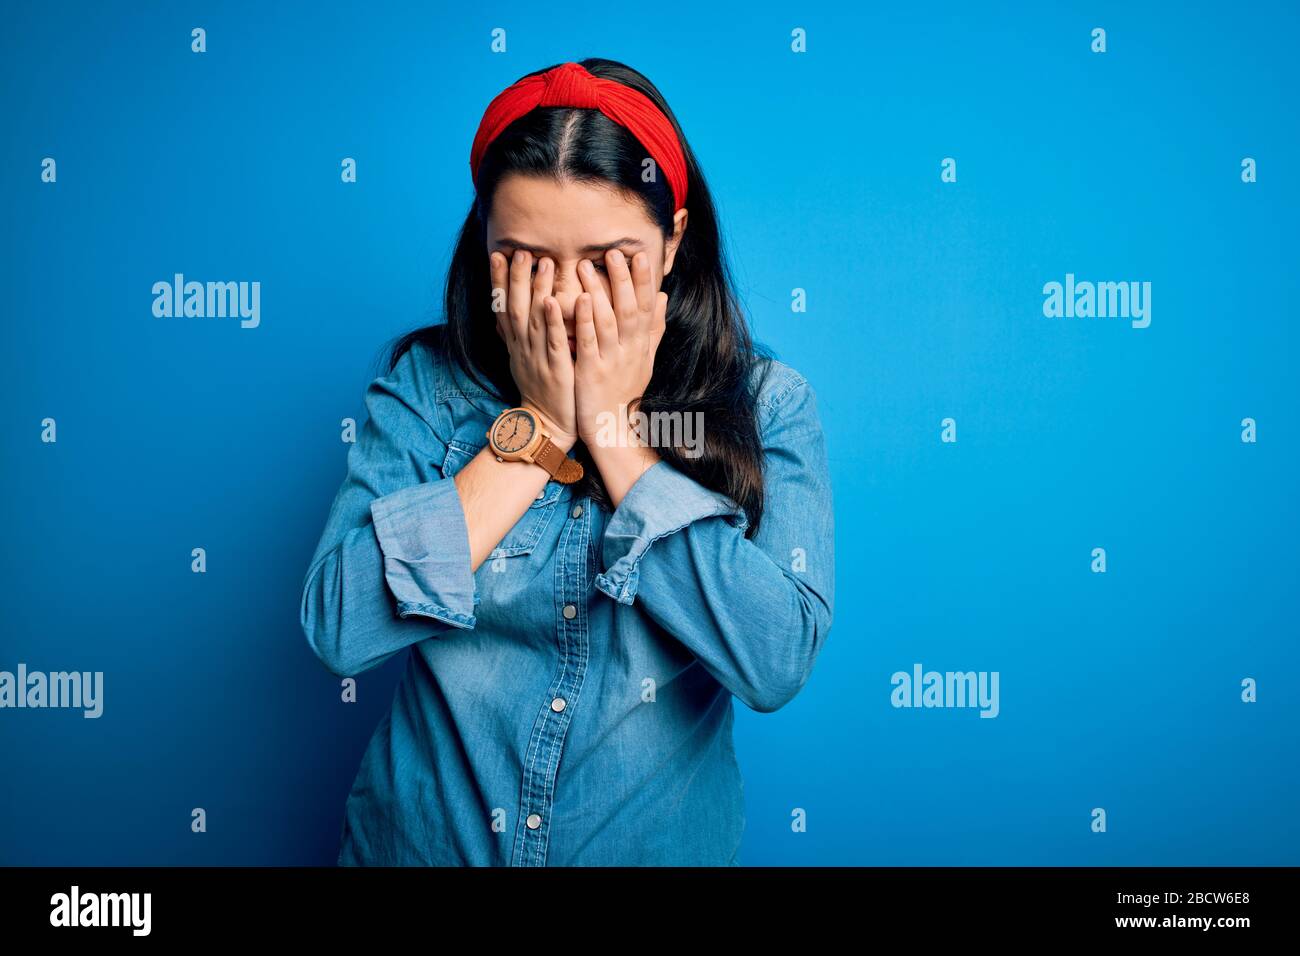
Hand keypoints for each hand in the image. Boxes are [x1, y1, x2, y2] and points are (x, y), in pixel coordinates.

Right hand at [489, 249, 577, 450]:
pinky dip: (553, 321)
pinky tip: (554, 301)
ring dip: (536, 290)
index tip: (498, 255)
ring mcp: (538, 357)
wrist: (547, 425)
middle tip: (520, 250)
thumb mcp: (525, 360)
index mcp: (516, 344)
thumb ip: (522, 336)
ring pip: (534, 319)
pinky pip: (553, 342)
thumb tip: (513, 314)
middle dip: (516, 277)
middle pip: (515, 306)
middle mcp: (523, 347)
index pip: (503, 306)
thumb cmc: (542, 390)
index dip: (499, 281)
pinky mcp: (556, 369)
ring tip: (542, 262)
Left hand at [572, 249, 667, 446]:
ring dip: (598, 293)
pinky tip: (578, 300)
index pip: (647, 307)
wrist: (612, 428)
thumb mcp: (645, 359)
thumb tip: (663, 297)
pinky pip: (589, 343)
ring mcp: (611, 361)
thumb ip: (653, 328)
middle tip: (614, 252)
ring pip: (608, 322)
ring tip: (587, 267)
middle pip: (629, 309)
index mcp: (641, 345)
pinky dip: (584, 321)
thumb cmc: (625, 391)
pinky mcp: (591, 373)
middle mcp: (630, 351)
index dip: (644, 281)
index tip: (641, 255)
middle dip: (623, 280)